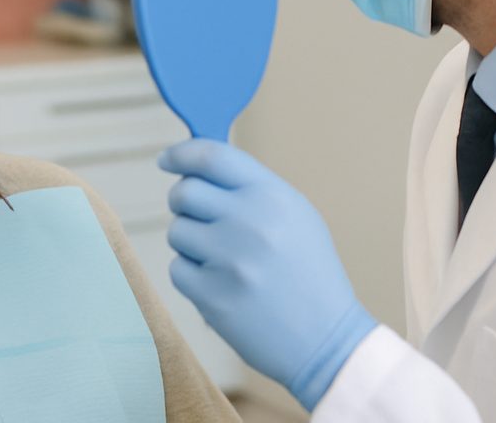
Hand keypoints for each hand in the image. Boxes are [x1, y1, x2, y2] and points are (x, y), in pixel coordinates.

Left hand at [159, 139, 376, 410]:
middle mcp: (249, 222)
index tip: (167, 160)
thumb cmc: (309, 275)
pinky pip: (177, 269)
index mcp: (272, 196)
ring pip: (176, 231)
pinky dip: (191, 276)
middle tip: (198, 217)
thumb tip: (197, 169)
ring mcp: (228, 260)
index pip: (211, 156)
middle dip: (183, 202)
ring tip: (223, 259)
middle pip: (184, 192)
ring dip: (190, 242)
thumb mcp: (295, 216)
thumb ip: (249, 189)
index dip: (181, 154)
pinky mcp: (211, 295)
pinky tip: (221, 285)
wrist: (327, 341)